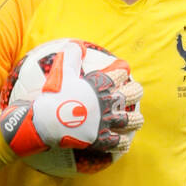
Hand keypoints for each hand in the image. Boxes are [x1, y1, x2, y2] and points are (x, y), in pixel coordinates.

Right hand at [0, 40, 142, 158]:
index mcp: (99, 85)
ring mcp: (106, 122)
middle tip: (137, 92)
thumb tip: (77, 44)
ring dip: (135, 119)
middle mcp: (106, 102)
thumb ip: (71, 56)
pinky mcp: (102, 139)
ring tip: (137, 120)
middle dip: (135, 92)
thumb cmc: (54, 95)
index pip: (118, 74)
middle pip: (131, 95)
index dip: (122, 71)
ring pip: (129, 120)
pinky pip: (119, 142)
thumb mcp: (62, 71)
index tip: (125, 70)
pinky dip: (123, 142)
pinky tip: (125, 142)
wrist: (48, 121)